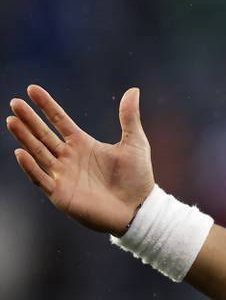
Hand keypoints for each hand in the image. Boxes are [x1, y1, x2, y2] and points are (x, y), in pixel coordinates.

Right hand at [7, 84, 154, 234]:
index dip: (46, 106)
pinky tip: (21, 153)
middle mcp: (69, 158)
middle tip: (14, 103)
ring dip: (24, 138)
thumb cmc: (138, 178)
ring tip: (12, 121)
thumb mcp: (135, 143)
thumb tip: (133, 89)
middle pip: (43, 135)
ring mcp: (63, 175)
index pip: (59, 121)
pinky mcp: (61, 193)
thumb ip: (129, 117)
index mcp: (83, 144)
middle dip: (29, 119)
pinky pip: (41, 178)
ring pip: (38, 152)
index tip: (32, 89)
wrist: (139, 210)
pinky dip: (30, 167)